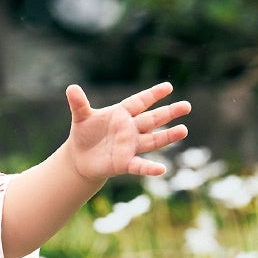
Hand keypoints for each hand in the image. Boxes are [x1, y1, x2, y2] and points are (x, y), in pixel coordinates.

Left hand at [64, 82, 191, 183]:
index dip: (152, 95)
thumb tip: (71, 88)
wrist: (79, 157)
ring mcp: (130, 146)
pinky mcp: (125, 163)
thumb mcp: (81, 117)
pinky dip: (149, 168)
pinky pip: (139, 165)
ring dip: (167, 136)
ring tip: (184, 131)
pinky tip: (161, 169)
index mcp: (122, 114)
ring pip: (152, 140)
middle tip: (186, 106)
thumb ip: (79, 103)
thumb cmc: (85, 133)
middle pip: (152, 119)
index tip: (168, 87)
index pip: (140, 102)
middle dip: (168, 113)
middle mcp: (130, 129)